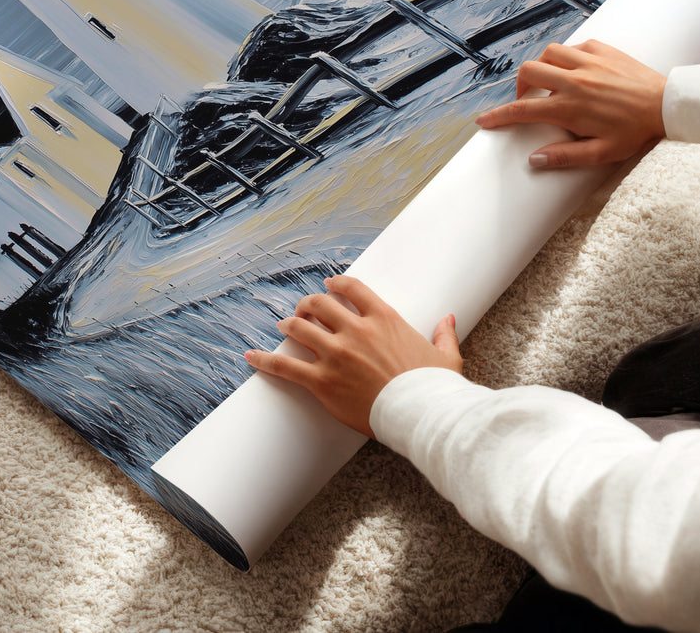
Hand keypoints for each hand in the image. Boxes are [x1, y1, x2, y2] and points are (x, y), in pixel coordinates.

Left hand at [244, 275, 461, 437]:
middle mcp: (356, 330)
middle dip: (308, 304)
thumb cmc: (435, 388)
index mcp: (384, 319)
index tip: (329, 286)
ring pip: (300, 328)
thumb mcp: (445, 357)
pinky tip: (251, 356)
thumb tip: (448, 319)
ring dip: (289, 325)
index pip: (352, 289)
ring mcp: (336, 355)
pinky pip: (286, 366)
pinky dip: (265, 360)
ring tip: (283, 326)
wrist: (422, 415)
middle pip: (319, 305)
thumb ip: (444, 334)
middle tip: (303, 310)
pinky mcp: (322, 381)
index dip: (336, 284)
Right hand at [475, 39, 666, 168]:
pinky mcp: (602, 49)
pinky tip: (575, 70)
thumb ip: (565, 156)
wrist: (667, 105)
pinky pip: (573, 46)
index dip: (498, 116)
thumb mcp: (602, 153)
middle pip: (528, 72)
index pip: (522, 110)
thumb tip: (534, 160)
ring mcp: (588, 61)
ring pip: (548, 53)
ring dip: (542, 67)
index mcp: (570, 107)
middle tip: (528, 100)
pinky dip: (567, 57)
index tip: (484, 121)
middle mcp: (574, 80)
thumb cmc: (635, 132)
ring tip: (550, 82)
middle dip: (520, 86)